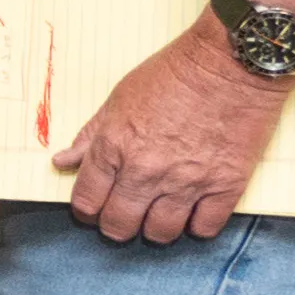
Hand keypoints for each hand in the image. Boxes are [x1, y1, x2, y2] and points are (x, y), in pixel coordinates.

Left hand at [55, 17, 286, 243]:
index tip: (94, 207)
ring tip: (159, 215)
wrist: (231, 62)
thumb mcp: (119, 98)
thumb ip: (91, 135)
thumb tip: (64, 162)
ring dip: (156, 229)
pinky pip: (206, 228)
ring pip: (161, 233)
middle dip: (117, 225)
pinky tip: (194, 213)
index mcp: (114, 148)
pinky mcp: (226, 185)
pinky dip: (198, 226)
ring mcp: (187, 181)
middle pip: (120, 224)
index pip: (86, 201)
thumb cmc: (174, 73)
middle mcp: (146, 171)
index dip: (87, 209)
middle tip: (125, 216)